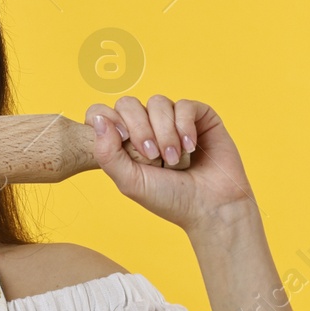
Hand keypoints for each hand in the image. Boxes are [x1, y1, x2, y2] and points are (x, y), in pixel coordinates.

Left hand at [87, 95, 255, 234]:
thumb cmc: (170, 198)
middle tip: (153, 157)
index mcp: (124, 142)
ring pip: (157, 103)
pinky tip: (190, 148)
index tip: (123, 140)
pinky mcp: (199, 116)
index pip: (103, 113)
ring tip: (174, 159)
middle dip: (140, 130)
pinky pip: (184, 105)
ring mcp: (172, 120)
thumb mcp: (130, 181)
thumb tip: (98, 120)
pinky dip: (184, 126)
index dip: (109, 120)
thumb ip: (107, 153)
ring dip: (164, 133)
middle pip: (128, 104)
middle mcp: (147, 127)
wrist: (211, 207)